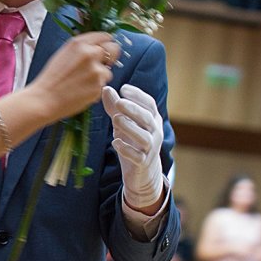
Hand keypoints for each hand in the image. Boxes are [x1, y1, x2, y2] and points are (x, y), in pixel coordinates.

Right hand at [28, 32, 117, 119]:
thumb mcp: (63, 54)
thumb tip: (97, 49)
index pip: (104, 36)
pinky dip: (95, 88)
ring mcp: (96, 70)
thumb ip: (81, 49)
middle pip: (114, 49)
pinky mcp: (99, 86)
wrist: (44, 98)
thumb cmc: (51, 79)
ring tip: (82, 82)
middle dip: (111, 57)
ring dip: (100, 76)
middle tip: (103, 64)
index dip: (106, 43)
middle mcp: (89, 54)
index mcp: (78, 44)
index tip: (106, 48)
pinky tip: (81, 90)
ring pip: (108, 71)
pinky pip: (103, 85)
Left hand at [103, 84, 163, 208]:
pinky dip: (127, 150)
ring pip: (144, 138)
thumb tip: (106, 88)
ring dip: (130, 127)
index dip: (138, 95)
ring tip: (115, 119)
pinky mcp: (143, 163)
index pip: (149, 104)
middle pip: (148, 118)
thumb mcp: (123, 122)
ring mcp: (150, 149)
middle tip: (119, 102)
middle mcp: (154, 132)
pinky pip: (138, 157)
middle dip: (134, 109)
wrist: (143, 172)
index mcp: (152, 119)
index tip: (124, 88)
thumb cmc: (133, 142)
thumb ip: (115, 107)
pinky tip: (115, 142)